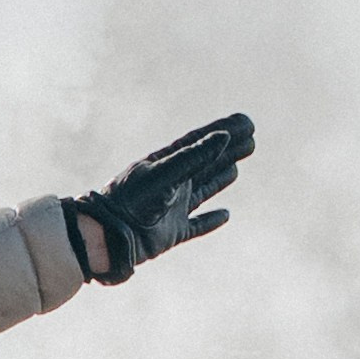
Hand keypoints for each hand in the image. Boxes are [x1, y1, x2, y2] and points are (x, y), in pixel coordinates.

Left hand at [69, 113, 254, 284]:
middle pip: (206, 163)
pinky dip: (211, 221)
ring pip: (204, 189)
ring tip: (236, 168)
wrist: (108, 236)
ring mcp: (173, 208)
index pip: (199, 142)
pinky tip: (225, 215)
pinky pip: (197, 225)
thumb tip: (222, 137)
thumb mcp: (163, 174)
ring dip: (221, 178)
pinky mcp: (173, 232)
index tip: (246, 122)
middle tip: (251, 139)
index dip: (223, 130)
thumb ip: (192, 157)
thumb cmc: (130, 201)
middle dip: (228, 151)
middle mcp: (172, 183)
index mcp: (166, 164)